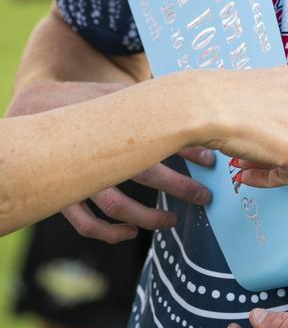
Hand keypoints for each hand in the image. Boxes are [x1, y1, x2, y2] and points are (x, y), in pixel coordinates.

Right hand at [8, 79, 216, 243]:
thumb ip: (148, 102)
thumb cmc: (85, 100)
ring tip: (172, 220)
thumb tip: (189, 102)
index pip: (160, 140)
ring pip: (117, 206)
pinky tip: (130, 232)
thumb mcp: (117, 94)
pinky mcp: (65, 195)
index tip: (210, 161)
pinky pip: (85, 223)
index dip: (188, 152)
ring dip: (148, 217)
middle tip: (204, 196)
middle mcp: (100, 154)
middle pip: (146, 173)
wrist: (38, 106)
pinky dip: (108, 233)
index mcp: (116, 127)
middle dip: (179, 186)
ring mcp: (81, 177)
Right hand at [196, 66, 287, 186]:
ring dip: (278, 166)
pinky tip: (248, 175)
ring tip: (249, 165)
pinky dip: (269, 180)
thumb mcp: (255, 90)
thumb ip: (274, 105)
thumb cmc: (216, 96)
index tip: (268, 140)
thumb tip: (275, 129)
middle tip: (261, 156)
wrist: (205, 104)